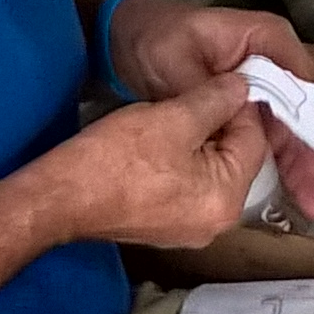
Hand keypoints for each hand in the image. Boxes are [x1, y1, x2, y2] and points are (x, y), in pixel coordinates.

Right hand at [29, 78, 286, 251]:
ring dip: (195, 143)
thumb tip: (242, 87)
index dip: (237, 106)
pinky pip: (187, 187)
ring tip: (166, 121)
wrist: (60, 198)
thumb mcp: (173, 118)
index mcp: (227, 200)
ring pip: (209, 172)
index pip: (254, 141)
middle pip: (234, 159)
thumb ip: (215, 100)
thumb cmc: (115, 160)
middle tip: (187, 101)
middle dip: (216, 126)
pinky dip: (178, 164)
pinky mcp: (165, 228)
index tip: (218, 83)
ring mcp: (190, 230)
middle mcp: (217, 224)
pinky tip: (152, 147)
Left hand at [104, 0, 313, 220]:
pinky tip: (298, 190)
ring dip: (307, 163)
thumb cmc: (155, 38)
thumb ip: (208, 91)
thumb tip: (238, 112)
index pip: (305, 80)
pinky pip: (276, 135)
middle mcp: (276, 60)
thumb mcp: (177, 62)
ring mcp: (266, 84)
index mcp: (266, 40)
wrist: (129, 40)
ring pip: (296, 126)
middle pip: (308, 107)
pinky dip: (285, 161)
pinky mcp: (253, 105)